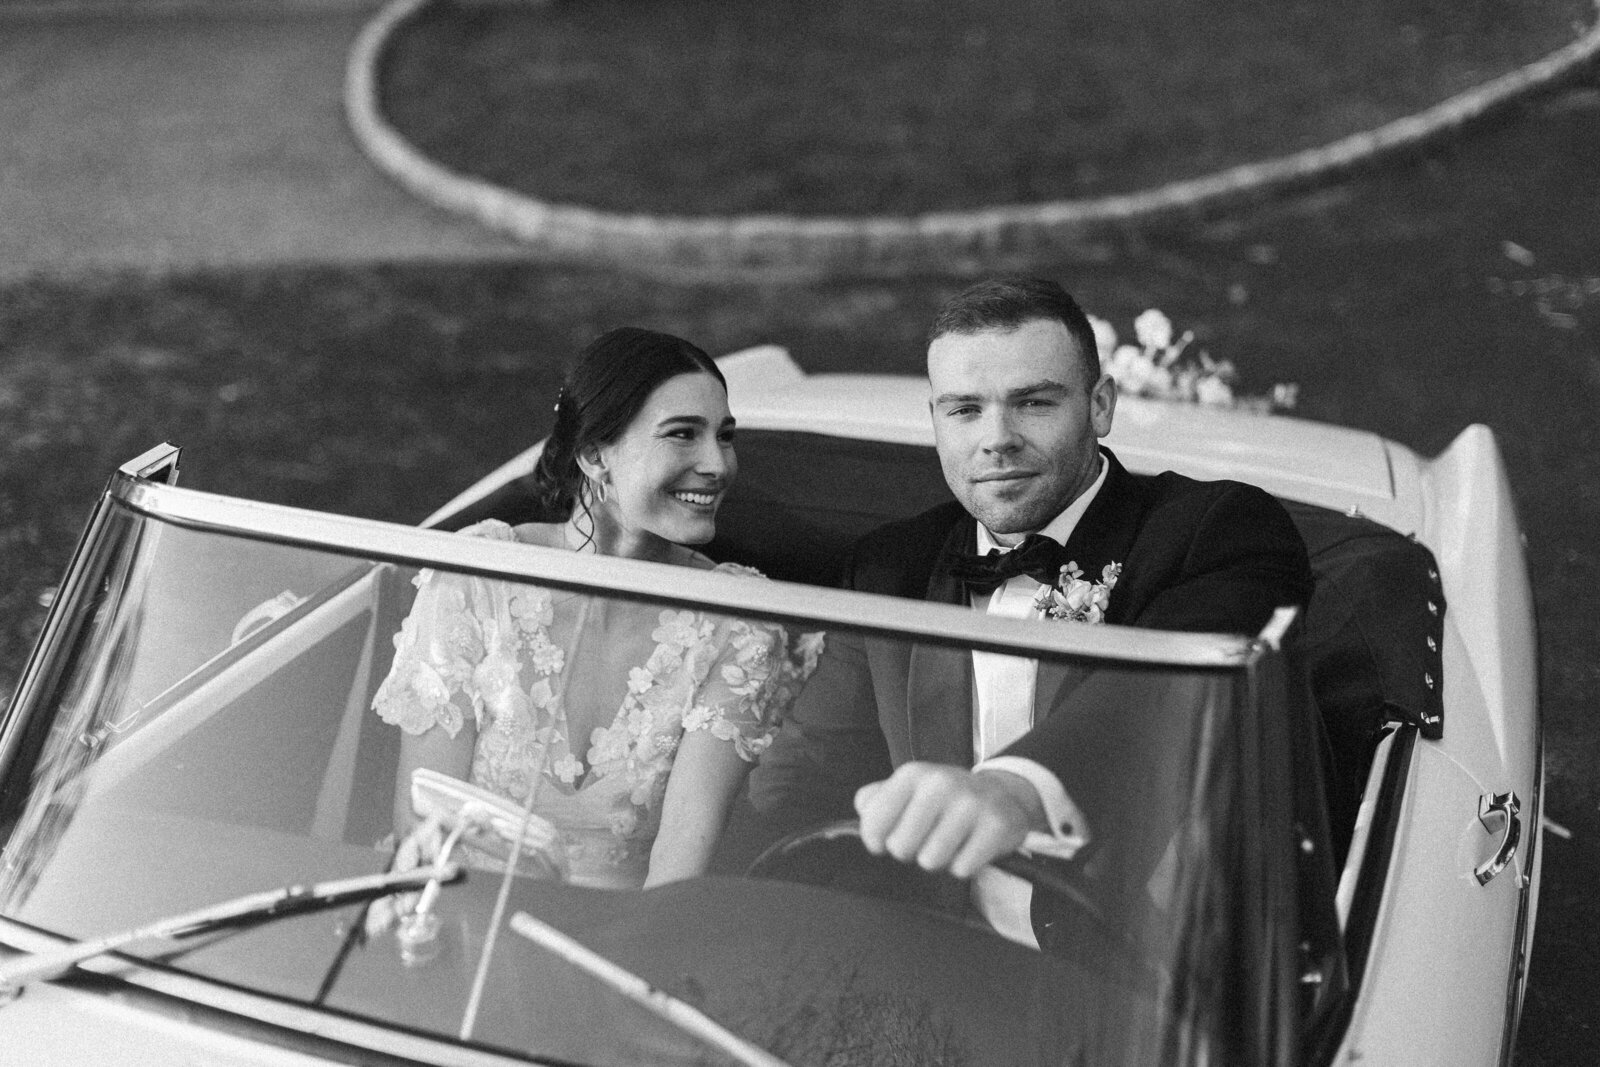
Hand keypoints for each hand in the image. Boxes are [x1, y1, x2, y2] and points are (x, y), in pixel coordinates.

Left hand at [854, 763, 1045, 878]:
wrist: (1001, 794)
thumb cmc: (943, 798)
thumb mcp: (908, 789)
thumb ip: (876, 800)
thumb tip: (863, 813)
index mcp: (912, 775)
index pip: (873, 824)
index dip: (876, 840)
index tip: (888, 837)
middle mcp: (940, 783)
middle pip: (900, 847)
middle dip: (910, 851)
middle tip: (926, 838)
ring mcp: (970, 804)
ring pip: (931, 860)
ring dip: (939, 860)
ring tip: (949, 842)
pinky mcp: (996, 826)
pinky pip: (962, 868)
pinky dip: (964, 866)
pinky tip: (971, 847)